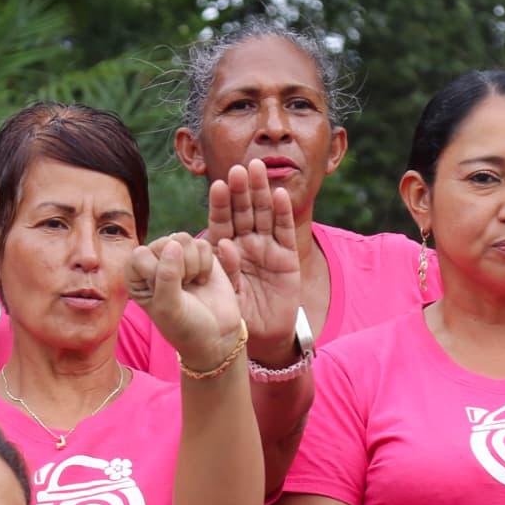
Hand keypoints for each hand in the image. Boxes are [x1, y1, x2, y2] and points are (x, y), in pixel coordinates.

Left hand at [126, 232, 244, 372]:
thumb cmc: (185, 327)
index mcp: (136, 276)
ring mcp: (178, 256)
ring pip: (183, 239)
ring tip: (191, 284)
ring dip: (192, 264)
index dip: (157, 273)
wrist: (216, 336)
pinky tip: (202, 280)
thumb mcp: (169, 308)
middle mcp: (154, 262)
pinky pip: (202, 244)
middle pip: (164, 242)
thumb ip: (166, 276)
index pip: (140, 255)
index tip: (166, 294)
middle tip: (182, 290)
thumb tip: (173, 243)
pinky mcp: (200, 255)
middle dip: (178, 268)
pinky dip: (206, 264)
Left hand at [207, 162, 301, 360]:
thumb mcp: (226, 296)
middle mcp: (246, 244)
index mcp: (225, 251)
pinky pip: (284, 230)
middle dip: (240, 190)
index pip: (220, 222)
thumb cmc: (238, 317)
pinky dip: (282, 212)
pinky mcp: (287, 256)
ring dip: (260, 192)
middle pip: (242, 211)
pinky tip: (279, 194)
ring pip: (263, 214)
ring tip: (257, 169)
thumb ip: (223, 271)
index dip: (220, 204)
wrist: (265, 336)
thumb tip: (222, 245)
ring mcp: (267, 248)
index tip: (217, 185)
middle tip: (238, 168)